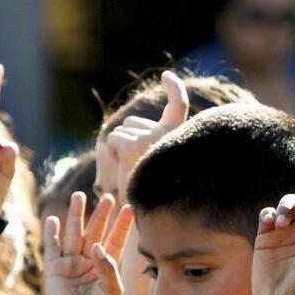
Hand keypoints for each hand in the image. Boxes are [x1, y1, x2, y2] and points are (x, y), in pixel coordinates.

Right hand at [42, 192, 132, 294]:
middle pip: (96, 232)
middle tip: (108, 196)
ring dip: (76, 215)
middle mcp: (90, 261)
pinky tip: (54, 219)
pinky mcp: (55, 269)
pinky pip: (53, 247)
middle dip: (101, 214)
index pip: (116, 240)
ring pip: (74, 234)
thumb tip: (97, 246)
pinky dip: (53, 233)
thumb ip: (108, 267)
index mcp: (107, 266)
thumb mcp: (112, 291)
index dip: (122, 224)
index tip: (130, 208)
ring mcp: (72, 263)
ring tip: (79, 196)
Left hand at [106, 70, 189, 199]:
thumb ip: (154, 145)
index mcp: (181, 137)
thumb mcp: (160, 166)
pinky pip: (114, 139)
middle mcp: (170, 134)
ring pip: (122, 131)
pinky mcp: (135, 144)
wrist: (155, 218)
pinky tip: (124, 169)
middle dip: (129, 140)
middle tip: (138, 167)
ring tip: (134, 171)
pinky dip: (112, 154)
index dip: (174, 87)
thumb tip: (131, 131)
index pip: (180, 105)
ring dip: (121, 149)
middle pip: (135, 123)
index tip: (167, 76)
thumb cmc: (157, 197)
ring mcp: (152, 137)